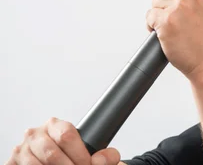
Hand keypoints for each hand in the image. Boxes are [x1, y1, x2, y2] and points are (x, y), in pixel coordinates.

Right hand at [6, 117, 121, 164]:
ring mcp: (21, 150)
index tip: (88, 164)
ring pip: (36, 164)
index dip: (80, 153)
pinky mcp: (12, 162)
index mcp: (54, 125)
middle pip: (52, 154)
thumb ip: (106, 155)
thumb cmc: (72, 155)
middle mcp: (35, 135)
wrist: (58, 160)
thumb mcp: (90, 151)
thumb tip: (101, 160)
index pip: (67, 134)